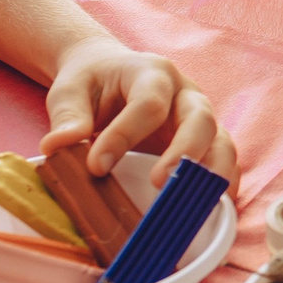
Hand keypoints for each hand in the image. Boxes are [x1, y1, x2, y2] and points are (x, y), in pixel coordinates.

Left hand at [39, 38, 238, 184]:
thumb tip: (59, 146)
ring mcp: (199, 118)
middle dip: (185, 152)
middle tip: (160, 181)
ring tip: (196, 203)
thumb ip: (67, 115)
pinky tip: (210, 210)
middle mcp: (185, 94)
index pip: (148, 104)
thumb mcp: (70, 89)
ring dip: (212, 173)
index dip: (125, 135)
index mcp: (152, 73)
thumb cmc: (93, 81)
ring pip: (221, 142)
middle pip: (200, 119)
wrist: (110, 72)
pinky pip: (223, 162)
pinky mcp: (204, 142)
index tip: (95, 166)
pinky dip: (222, 184)